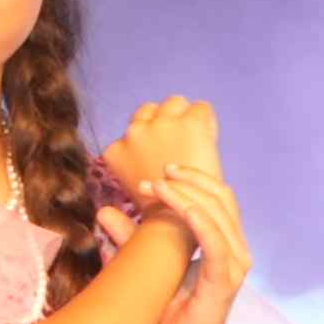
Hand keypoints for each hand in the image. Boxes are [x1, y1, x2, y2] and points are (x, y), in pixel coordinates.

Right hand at [94, 96, 220, 203]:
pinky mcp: (190, 124)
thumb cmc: (157, 212)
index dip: (151, 140)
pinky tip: (208, 141)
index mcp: (115, 151)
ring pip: (175, 103)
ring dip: (184, 117)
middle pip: (150, 110)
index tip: (164, 152)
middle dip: (164, 123)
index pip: (133, 129)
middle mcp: (133, 132)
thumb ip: (136, 168)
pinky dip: (207, 122)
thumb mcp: (133, 188)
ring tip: (195, 139)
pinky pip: (201, 109)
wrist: (178, 220)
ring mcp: (161, 125)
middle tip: (180, 144)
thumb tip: (150, 160)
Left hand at [140, 162, 252, 323]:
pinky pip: (217, 245)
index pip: (216, 197)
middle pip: (221, 198)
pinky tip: (183, 210)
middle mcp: (235, 249)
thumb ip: (133, 238)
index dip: (190, 180)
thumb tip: (104, 211)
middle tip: (154, 177)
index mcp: (223, 241)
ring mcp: (234, 265)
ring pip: (218, 215)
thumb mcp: (148, 266)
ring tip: (157, 187)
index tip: (155, 176)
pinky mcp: (225, 282)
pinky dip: (201, 223)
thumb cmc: (166, 312)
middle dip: (187, 181)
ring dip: (186, 196)